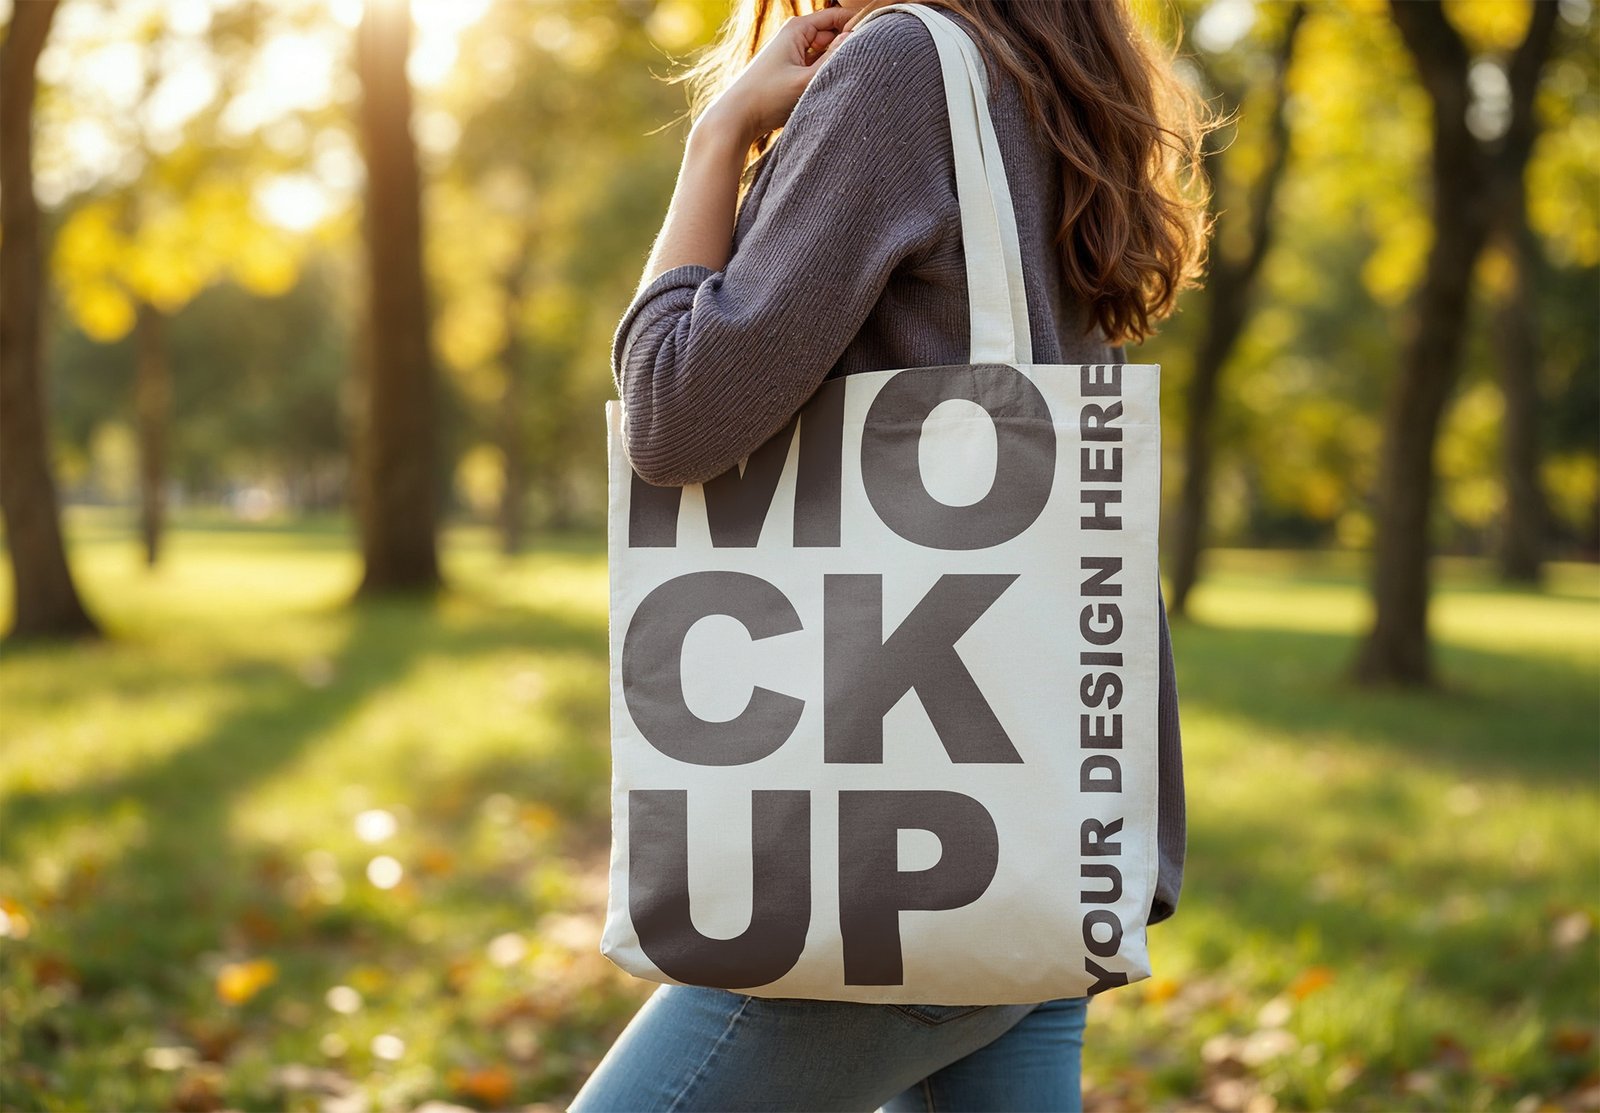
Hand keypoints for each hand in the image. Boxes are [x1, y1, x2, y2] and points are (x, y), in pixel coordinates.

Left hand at [698, 5, 859, 147]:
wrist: (736, 118)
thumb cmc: (767, 97)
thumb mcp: (806, 80)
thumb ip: (833, 59)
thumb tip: (855, 37)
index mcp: (797, 29)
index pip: (836, 16)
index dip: (856, 25)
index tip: (875, 40)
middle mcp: (794, 37)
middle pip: (831, 35)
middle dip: (845, 48)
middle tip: (862, 68)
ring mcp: (791, 54)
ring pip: (824, 54)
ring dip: (834, 65)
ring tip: (843, 81)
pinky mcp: (789, 72)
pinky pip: (814, 68)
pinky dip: (823, 76)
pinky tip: (828, 91)